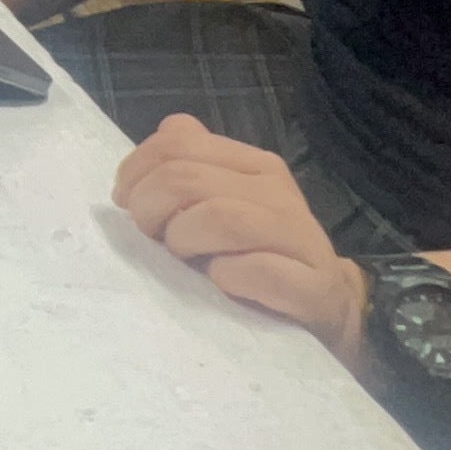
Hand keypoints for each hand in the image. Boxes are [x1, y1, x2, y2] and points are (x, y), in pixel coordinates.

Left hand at [114, 114, 369, 373]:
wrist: (325, 307)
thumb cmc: (258, 255)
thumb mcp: (221, 204)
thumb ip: (190, 169)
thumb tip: (157, 144)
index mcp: (252, 164)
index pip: (177, 142)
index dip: (136, 171)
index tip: (124, 203)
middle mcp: (276, 190)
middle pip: (186, 178)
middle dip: (150, 208)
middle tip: (149, 236)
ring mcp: (299, 235)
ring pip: (219, 216)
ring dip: (184, 240)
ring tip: (183, 258)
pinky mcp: (313, 284)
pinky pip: (257, 270)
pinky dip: (225, 277)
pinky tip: (219, 283)